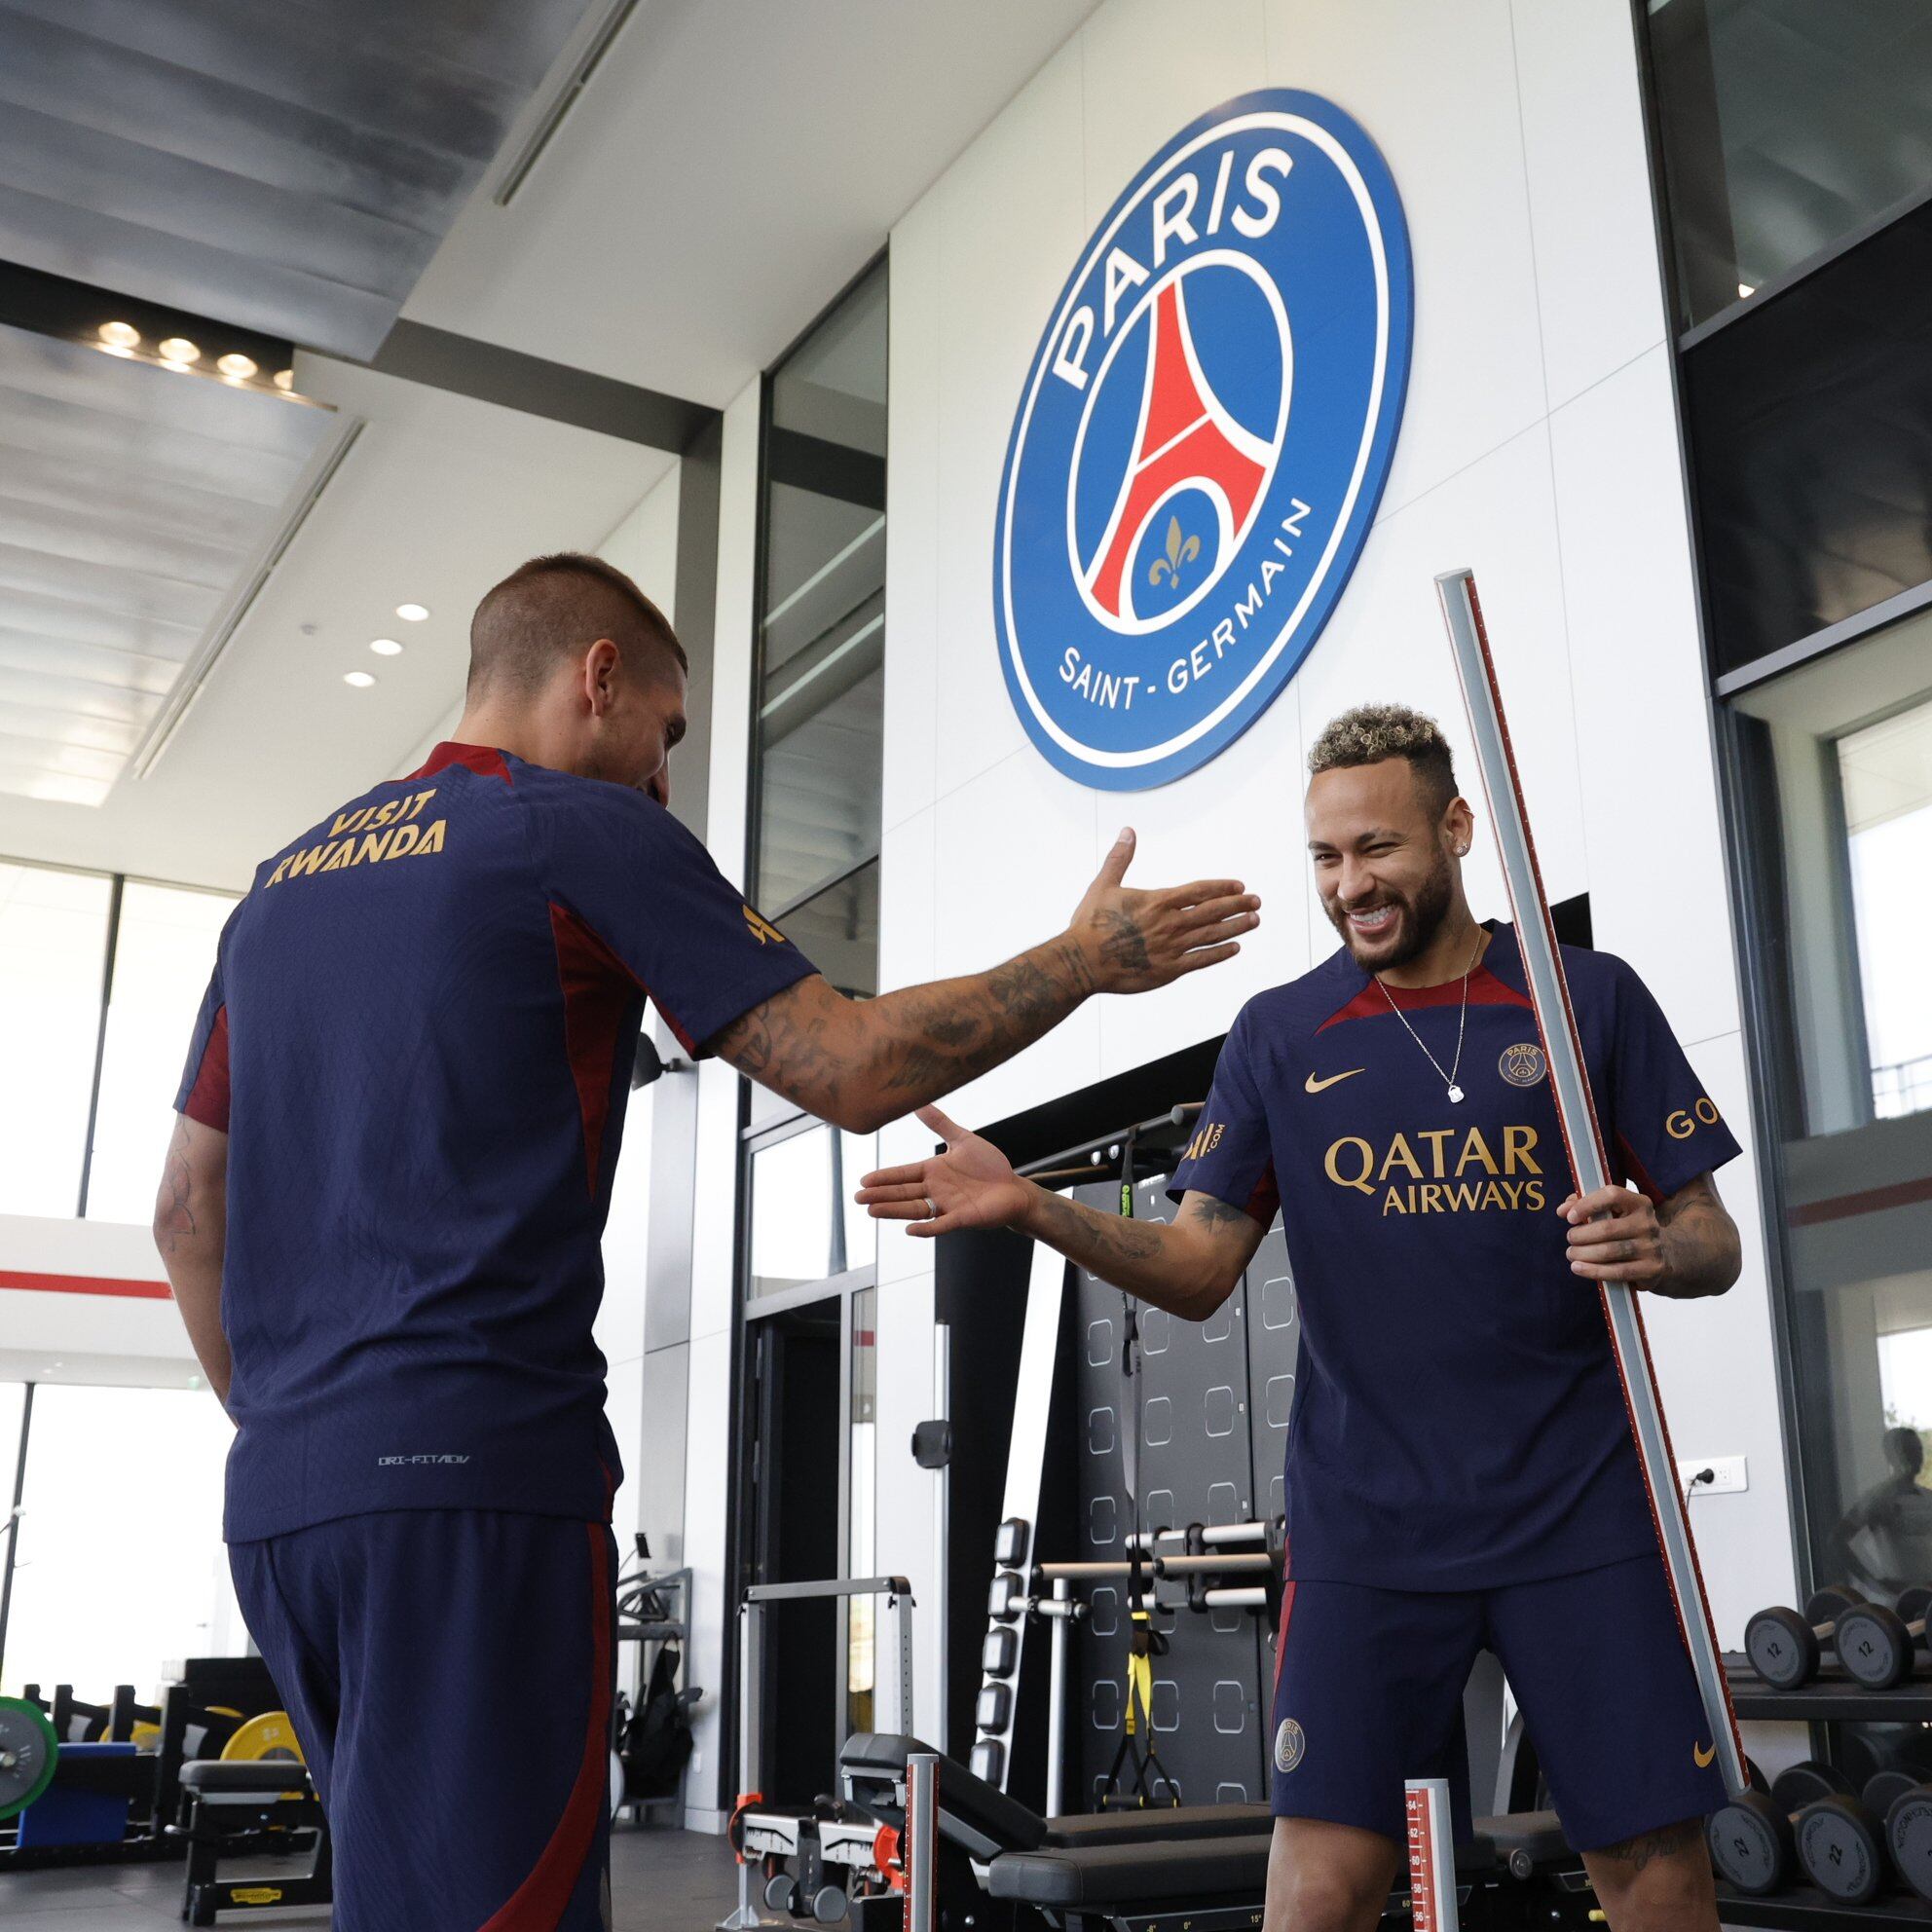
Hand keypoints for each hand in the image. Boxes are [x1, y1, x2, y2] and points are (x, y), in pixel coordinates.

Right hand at [854, 1105, 1033, 1236]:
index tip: (863, 1180)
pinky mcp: (963, 1218)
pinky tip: (910, 1229)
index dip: (884, 1177)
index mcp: (933, 1171)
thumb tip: (919, 1103)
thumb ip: (941, 1124)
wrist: (1013, 1188)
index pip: (903, 1174)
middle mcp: (935, 1190)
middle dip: (881, 1195)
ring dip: (894, 1210)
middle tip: (858, 1198)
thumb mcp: (963, 1140)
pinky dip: (927, 1228)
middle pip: (903, 1193)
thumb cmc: (989, 1166)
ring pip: (915, 1209)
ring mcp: (947, 1205)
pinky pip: (941, 1225)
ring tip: (872, 1211)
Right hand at [1068, 828, 1259, 993]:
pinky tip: (1235, 948)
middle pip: (1212, 911)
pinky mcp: (1168, 970)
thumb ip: (1120, 858)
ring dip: (1236, 927)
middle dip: (1237, 905)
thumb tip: (1128, 831)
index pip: (1199, 891)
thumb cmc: (1090, 923)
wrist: (1082, 961)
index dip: (1221, 887)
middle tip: (1256, 901)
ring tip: (1254, 920)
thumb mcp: (1103, 885)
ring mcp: (1171, 948)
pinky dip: (1220, 953)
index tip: (1239, 885)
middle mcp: (1170, 923)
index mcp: (1157, 901)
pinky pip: (1201, 960)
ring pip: (1212, 934)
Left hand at [1560, 1184, 1666, 1287]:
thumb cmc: (1626, 1230)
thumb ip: (1585, 1204)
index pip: (1612, 1196)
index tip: (1569, 1217)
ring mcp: (1651, 1247)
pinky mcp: (1651, 1269)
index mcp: (1639, 1203)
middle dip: (1581, 1235)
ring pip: (1609, 1252)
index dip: (1587, 1204)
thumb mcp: (1611, 1212)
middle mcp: (1648, 1223)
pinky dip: (1593, 1270)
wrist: (1661, 1257)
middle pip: (1607, 1229)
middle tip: (1570, 1238)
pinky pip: (1617, 1271)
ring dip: (1583, 1253)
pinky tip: (1578, 1267)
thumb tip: (1563, 1210)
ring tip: (1571, 1253)